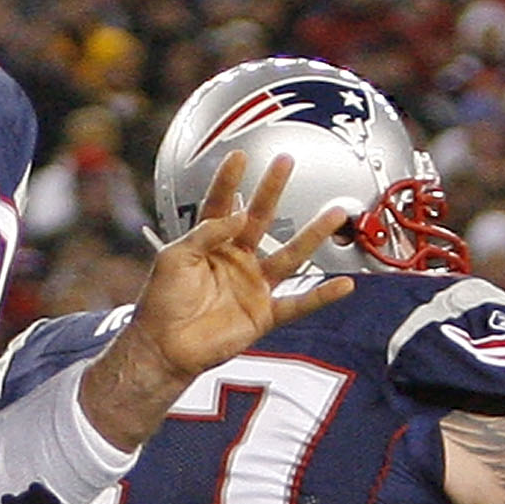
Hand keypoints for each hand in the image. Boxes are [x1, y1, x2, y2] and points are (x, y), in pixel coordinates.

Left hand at [79, 152, 353, 448]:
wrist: (165, 348)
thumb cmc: (162, 304)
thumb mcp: (174, 258)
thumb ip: (204, 233)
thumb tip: (238, 215)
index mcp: (210, 244)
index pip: (222, 204)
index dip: (229, 180)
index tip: (240, 156)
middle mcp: (236, 260)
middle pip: (261, 218)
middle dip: (273, 190)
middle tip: (286, 161)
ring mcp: (253, 285)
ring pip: (290, 254)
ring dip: (313, 234)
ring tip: (335, 213)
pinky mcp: (264, 313)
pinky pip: (298, 303)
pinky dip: (321, 296)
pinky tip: (343, 285)